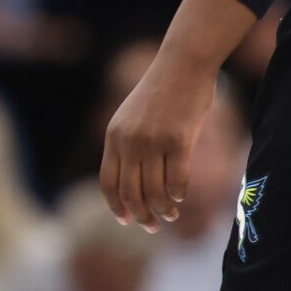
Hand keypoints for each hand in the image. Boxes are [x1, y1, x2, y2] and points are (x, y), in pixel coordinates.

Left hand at [101, 53, 214, 231]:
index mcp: (114, 136)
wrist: (182, 64)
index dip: (116, 206)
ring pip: (155, 191)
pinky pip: (177, 179)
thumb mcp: (132, 117)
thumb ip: (128, 145)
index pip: (108, 183)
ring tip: (170, 214)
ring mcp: (153, 141)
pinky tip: (181, 196)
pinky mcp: (178, 139)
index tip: (127, 221)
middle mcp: (129, 141)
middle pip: (131, 193)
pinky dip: (179, 194)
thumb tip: (134, 183)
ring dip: (163, 209)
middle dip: (141, 215)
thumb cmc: (161, 92)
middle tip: (153, 226)